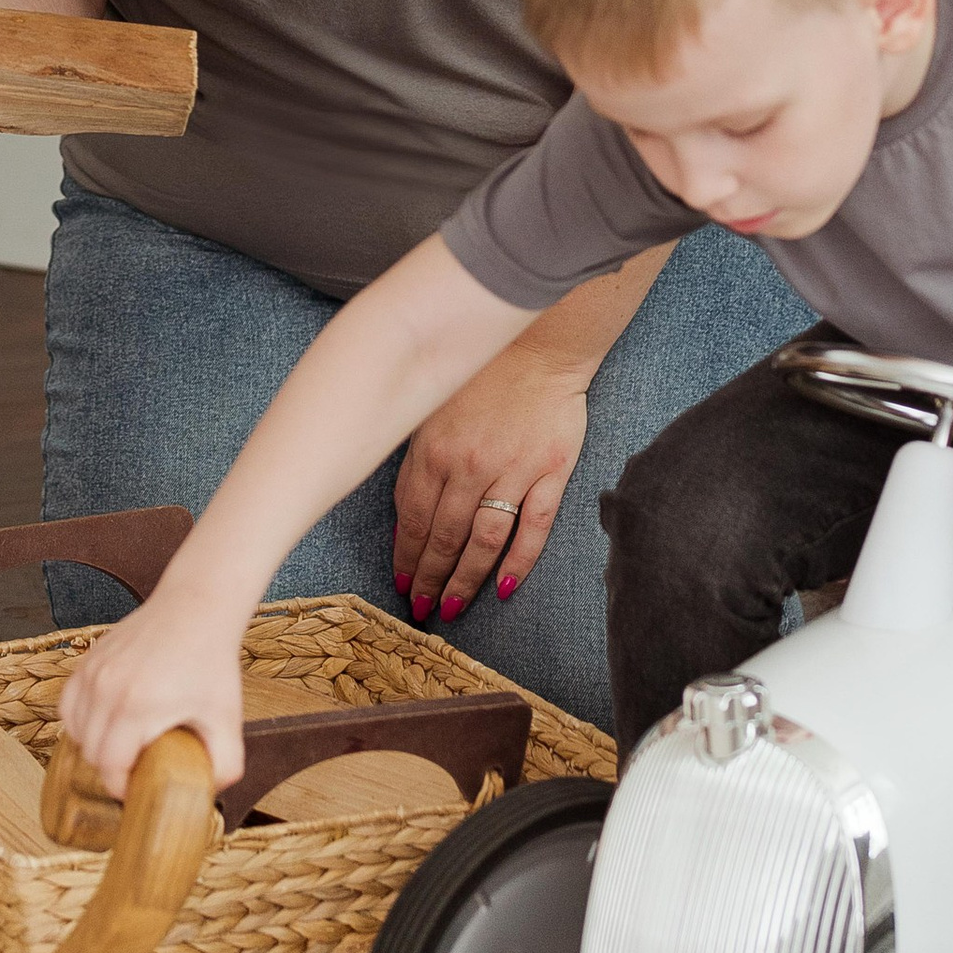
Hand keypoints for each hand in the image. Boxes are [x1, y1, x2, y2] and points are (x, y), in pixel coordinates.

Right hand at [54, 579, 246, 797]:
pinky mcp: (88, 659)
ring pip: (74, 729)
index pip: (110, 766)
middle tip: (135, 769)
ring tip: (122, 746)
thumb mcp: (227, 718)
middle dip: (111, 770)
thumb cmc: (211, 663)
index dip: (122, 788)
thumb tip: (209, 791)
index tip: (138, 790)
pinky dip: (79, 720)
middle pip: (91, 752)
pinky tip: (103, 723)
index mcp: (138, 707)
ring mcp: (93, 671)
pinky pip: (68, 703)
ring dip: (94, 746)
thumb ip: (226, 764)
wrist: (195, 607)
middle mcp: (107, 689)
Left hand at [392, 347, 588, 621]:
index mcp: (433, 449)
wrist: (538, 342)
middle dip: (429, 579)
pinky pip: (533, 528)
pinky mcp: (550, 472)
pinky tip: (505, 588)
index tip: (402, 583)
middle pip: (444, 537)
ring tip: (453, 609)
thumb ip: (418, 460)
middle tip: (421, 610)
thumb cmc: (478, 372)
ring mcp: (512, 471)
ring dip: (465, 579)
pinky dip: (519, 562)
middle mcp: (469, 465)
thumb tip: (403, 519)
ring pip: (484, 541)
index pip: (412, 518)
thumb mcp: (431, 408)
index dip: (406, 556)